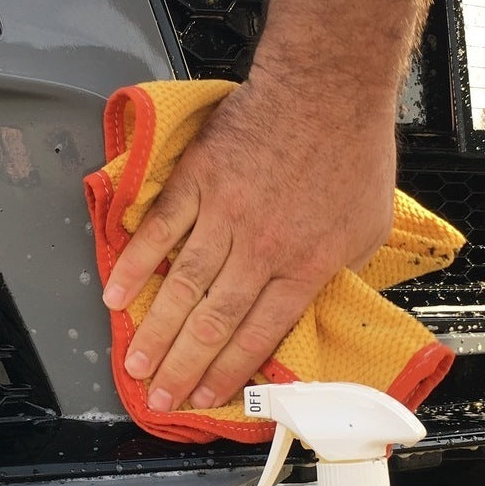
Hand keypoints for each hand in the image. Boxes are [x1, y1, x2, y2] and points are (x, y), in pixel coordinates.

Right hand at [101, 70, 396, 411]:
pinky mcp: (198, 182)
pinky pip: (159, 232)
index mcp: (303, 268)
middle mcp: (260, 250)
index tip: (204, 397)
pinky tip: (116, 295)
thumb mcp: (369, 229)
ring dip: (155, 332)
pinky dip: (135, 265)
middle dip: (182, 368)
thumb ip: (337, 271)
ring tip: (134, 365)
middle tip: (158, 399)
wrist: (327, 86)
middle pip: (213, 323)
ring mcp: (224, 215)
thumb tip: (314, 300)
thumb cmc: (353, 152)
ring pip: (182, 287)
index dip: (227, 372)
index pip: (258, 335)